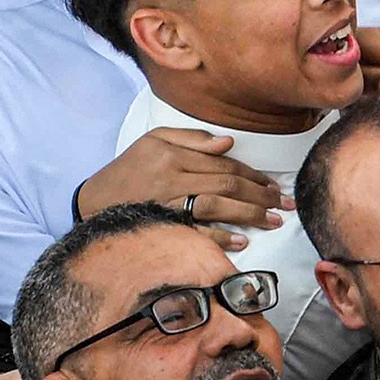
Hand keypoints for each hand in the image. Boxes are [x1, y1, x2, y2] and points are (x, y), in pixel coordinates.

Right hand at [74, 127, 287, 249]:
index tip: (275, 186)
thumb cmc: (129, 168)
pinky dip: (219, 237)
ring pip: (217, 206)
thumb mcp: (154, 140)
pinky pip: (195, 232)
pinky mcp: (162, 226)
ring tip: (273, 222)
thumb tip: (229, 143)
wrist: (95, 201)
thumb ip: (192, 138)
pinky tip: (241, 241)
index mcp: (173, 154)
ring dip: (249, 215)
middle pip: (227, 184)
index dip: (254, 175)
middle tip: (284, 204)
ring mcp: (167, 203)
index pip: (224, 164)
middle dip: (261, 195)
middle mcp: (172, 177)